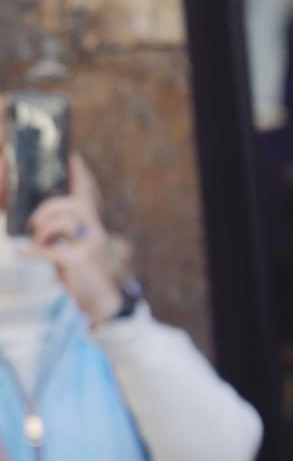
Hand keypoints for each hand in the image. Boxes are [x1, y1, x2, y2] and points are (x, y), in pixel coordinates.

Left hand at [26, 156, 121, 324]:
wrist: (102, 304)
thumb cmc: (84, 276)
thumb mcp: (74, 252)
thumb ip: (61, 238)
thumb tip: (33, 229)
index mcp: (93, 228)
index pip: (87, 197)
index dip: (80, 176)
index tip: (73, 157)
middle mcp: (94, 233)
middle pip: (72, 205)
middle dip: (48, 210)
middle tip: (33, 224)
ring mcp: (88, 247)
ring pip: (63, 224)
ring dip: (42, 233)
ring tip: (36, 243)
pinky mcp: (78, 261)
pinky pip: (50, 251)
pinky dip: (33, 252)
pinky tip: (22, 253)